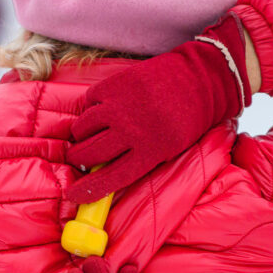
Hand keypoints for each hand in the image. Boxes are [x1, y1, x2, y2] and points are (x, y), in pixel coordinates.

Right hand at [64, 12, 250, 203]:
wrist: (200, 78)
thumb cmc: (188, 118)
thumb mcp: (172, 149)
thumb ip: (143, 160)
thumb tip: (108, 170)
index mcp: (150, 152)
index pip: (110, 179)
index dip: (87, 190)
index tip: (72, 194)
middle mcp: (131, 131)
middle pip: (89, 154)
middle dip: (78, 159)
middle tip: (79, 157)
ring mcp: (120, 106)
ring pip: (82, 128)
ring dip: (81, 134)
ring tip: (87, 134)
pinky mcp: (115, 84)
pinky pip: (88, 101)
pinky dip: (90, 107)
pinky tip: (100, 109)